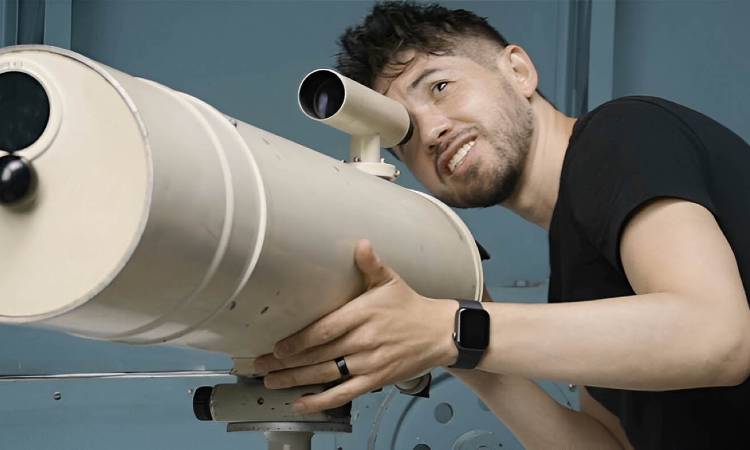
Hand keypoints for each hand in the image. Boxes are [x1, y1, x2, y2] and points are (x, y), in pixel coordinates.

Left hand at [252, 239, 457, 413]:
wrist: (440, 333)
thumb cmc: (411, 307)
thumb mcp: (391, 281)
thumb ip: (371, 265)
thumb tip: (361, 244)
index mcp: (363, 314)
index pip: (325, 330)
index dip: (298, 341)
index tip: (277, 347)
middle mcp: (364, 340)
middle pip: (318, 355)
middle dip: (286, 363)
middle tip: (261, 366)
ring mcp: (369, 363)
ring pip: (326, 375)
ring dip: (296, 381)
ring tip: (272, 382)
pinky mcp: (376, 380)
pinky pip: (344, 393)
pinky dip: (321, 401)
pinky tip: (301, 403)